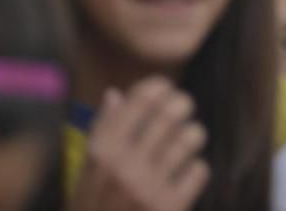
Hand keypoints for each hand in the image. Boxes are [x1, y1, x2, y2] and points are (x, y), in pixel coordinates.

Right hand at [68, 77, 208, 210]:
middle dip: (182, 105)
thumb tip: (115, 94)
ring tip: (185, 142)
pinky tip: (183, 177)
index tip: (165, 90)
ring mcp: (148, 187)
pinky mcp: (170, 207)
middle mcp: (124, 165)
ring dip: (192, 136)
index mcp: (101, 150)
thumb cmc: (91, 209)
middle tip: (182, 109)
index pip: (142, 98)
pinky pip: (199, 170)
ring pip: (191, 137)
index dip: (160, 87)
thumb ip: (102, 131)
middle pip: (172, 111)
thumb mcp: (85, 171)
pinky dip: (195, 170)